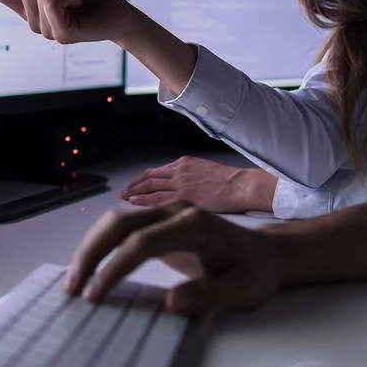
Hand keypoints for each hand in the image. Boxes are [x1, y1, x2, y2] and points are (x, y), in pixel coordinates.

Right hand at [65, 201, 287, 314]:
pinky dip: (100, 245)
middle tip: (73, 289)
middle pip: (120, 222)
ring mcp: (165, 212)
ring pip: (115, 220)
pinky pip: (121, 227)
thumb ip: (208, 295)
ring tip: (73, 282)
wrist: (265, 253)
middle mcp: (175, 211)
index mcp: (195, 225)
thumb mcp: (241, 291)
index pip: (143, 241)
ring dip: (90, 248)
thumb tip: (171, 303)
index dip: (116, 267)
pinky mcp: (157, 221)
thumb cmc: (254, 273)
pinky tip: (88, 268)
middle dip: (91, 253)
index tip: (97, 295)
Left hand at [123, 157, 277, 212]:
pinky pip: (156, 197)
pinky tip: (133, 203)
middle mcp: (179, 170)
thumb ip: (192, 178)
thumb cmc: (232, 183)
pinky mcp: (183, 195)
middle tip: (124, 192)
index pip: (158, 171)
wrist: (242, 185)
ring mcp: (180, 182)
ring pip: (149, 186)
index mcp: (185, 163)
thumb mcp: (208, 172)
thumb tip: (187, 188)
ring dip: (134, 192)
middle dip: (135, 185)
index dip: (144, 179)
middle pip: (149, 177)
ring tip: (124, 198)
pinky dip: (142, 200)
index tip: (136, 185)